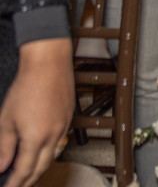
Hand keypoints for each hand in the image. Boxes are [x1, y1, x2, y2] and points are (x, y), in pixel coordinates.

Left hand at [0, 37, 72, 186]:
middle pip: (41, 168)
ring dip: (39, 169)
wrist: (49, 64)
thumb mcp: (6, 120)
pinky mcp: (67, 118)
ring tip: (28, 175)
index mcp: (36, 138)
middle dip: (29, 182)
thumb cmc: (27, 86)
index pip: (24, 170)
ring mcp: (63, 127)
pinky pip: (59, 143)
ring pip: (52, 157)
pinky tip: (40, 152)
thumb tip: (1, 166)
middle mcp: (53, 135)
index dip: (14, 184)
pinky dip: (48, 153)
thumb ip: (4, 147)